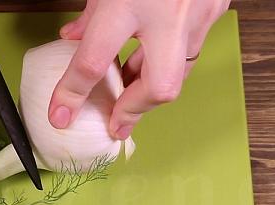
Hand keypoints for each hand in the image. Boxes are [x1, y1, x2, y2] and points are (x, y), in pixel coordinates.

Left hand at [49, 0, 230, 138]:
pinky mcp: (215, 12)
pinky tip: (149, 62)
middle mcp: (168, 15)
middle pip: (158, 88)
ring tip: (127, 95)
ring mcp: (198, 15)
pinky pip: (189, 53)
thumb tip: (71, 38)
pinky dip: (167, 65)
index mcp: (128, 1)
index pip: (93, 61)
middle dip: (134, 110)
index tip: (60, 116)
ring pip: (179, 74)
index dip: (72, 94)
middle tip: (115, 123)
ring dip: (150, 90)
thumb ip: (89, 12)